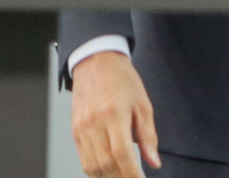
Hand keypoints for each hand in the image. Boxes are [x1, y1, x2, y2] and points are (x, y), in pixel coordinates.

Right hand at [71, 51, 160, 177]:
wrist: (96, 61)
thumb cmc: (122, 79)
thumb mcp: (143, 104)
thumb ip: (148, 136)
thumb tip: (154, 163)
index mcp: (114, 114)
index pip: (122, 154)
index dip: (132, 174)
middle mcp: (94, 123)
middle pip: (106, 164)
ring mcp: (81, 128)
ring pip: (92, 166)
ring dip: (108, 177)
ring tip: (123, 177)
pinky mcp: (75, 131)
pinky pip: (83, 158)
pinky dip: (96, 170)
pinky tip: (109, 170)